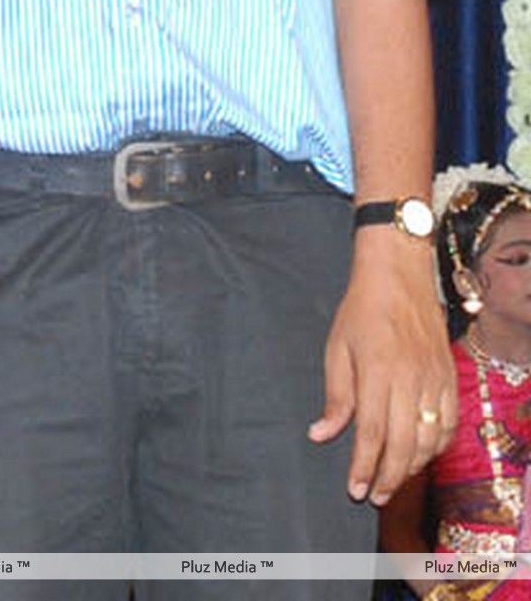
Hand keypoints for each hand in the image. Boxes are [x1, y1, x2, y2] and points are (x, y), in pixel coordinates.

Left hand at [310, 231, 455, 502]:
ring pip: (431, 439)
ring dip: (413, 466)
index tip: (356, 489)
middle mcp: (410, 379)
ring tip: (393, 480)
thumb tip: (321, 435)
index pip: (372, 432)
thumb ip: (336, 396)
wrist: (400, 277)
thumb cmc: (360, 312)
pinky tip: (420, 455)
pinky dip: (437, 446)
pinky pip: (450, 423)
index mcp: (377, 371)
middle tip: (376, 497)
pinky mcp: (451, 378)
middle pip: (404, 443)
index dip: (364, 466)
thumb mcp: (336, 349)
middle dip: (390, 477)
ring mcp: (436, 379)